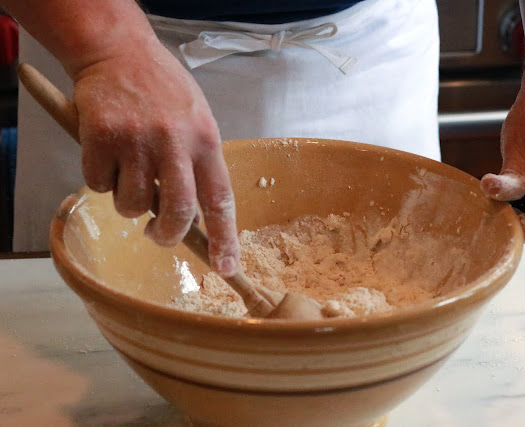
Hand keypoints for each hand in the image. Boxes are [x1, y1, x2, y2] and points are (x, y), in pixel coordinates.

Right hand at [72, 38, 239, 275]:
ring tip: (130, 173)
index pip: (220, 199)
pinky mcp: (100, 140)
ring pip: (133, 206)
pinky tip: (108, 155)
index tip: (227, 267)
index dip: (225, 238)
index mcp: (205, 140)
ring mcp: (136, 142)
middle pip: (177, 213)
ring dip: (129, 202)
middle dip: (168, 236)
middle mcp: (174, 144)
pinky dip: (101, 180)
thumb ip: (199, 162)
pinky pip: (98, 186)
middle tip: (159, 235)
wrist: (119, 52)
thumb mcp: (197, 119)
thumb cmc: (163, 89)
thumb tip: (196, 214)